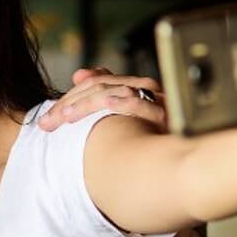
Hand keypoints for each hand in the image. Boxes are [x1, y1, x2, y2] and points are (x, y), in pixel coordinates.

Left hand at [38, 67, 166, 131]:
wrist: (189, 163)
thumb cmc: (156, 140)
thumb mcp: (128, 116)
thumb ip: (104, 95)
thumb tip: (79, 73)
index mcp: (136, 89)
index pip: (97, 82)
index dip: (70, 96)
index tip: (48, 117)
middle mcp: (146, 91)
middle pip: (101, 86)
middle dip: (69, 103)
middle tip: (47, 123)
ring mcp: (156, 102)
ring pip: (114, 92)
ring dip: (85, 104)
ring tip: (63, 118)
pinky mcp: (166, 117)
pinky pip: (139, 105)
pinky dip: (120, 103)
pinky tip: (103, 108)